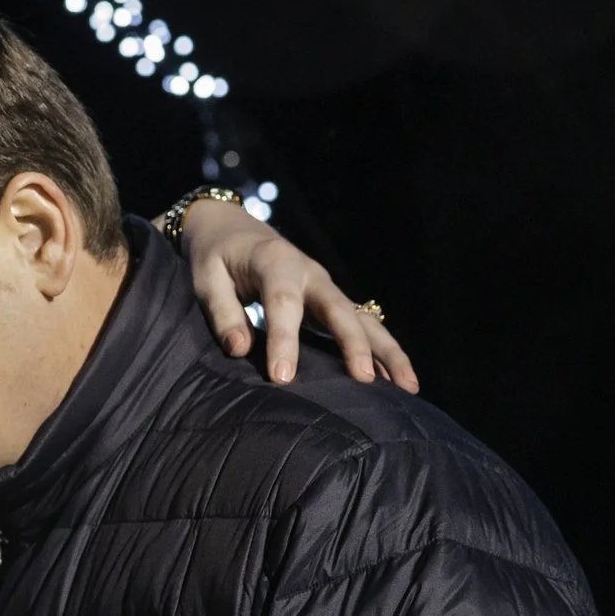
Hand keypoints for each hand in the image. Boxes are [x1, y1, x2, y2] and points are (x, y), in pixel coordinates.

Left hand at [178, 197, 417, 391]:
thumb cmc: (215, 256)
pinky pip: (363, 325)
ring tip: (408, 386)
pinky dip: (381, 351)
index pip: (283, 303)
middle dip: (353, 345)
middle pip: (339, 309)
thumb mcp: (205, 278)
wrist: (232, 229)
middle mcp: (310, 273)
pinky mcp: (332, 300)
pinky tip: (397, 380)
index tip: (282, 378)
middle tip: (362, 380)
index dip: (284, 341)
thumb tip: (239, 350)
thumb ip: (222, 313)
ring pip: (363, 319)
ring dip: (387, 351)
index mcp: (275, 262)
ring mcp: (326, 287)